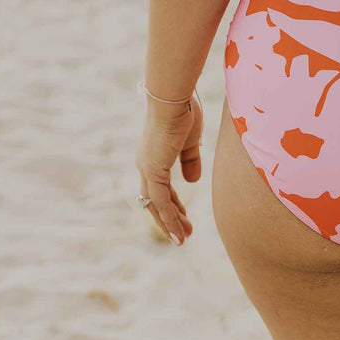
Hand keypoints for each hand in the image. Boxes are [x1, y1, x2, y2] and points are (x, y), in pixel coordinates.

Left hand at [135, 88, 202, 245]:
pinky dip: (170, 219)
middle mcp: (146, 165)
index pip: (161, 188)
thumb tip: (193, 181)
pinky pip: (162, 202)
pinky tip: (179, 232)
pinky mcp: (153, 172)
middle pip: (155, 201)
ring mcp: (148, 169)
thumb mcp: (191, 140)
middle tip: (183, 236)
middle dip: (170, 219)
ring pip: (157, 205)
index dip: (173, 204)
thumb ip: (191, 161)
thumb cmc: (184, 111)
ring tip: (182, 241)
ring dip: (170, 224)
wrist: (174, 98)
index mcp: (154, 156)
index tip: (184, 217)